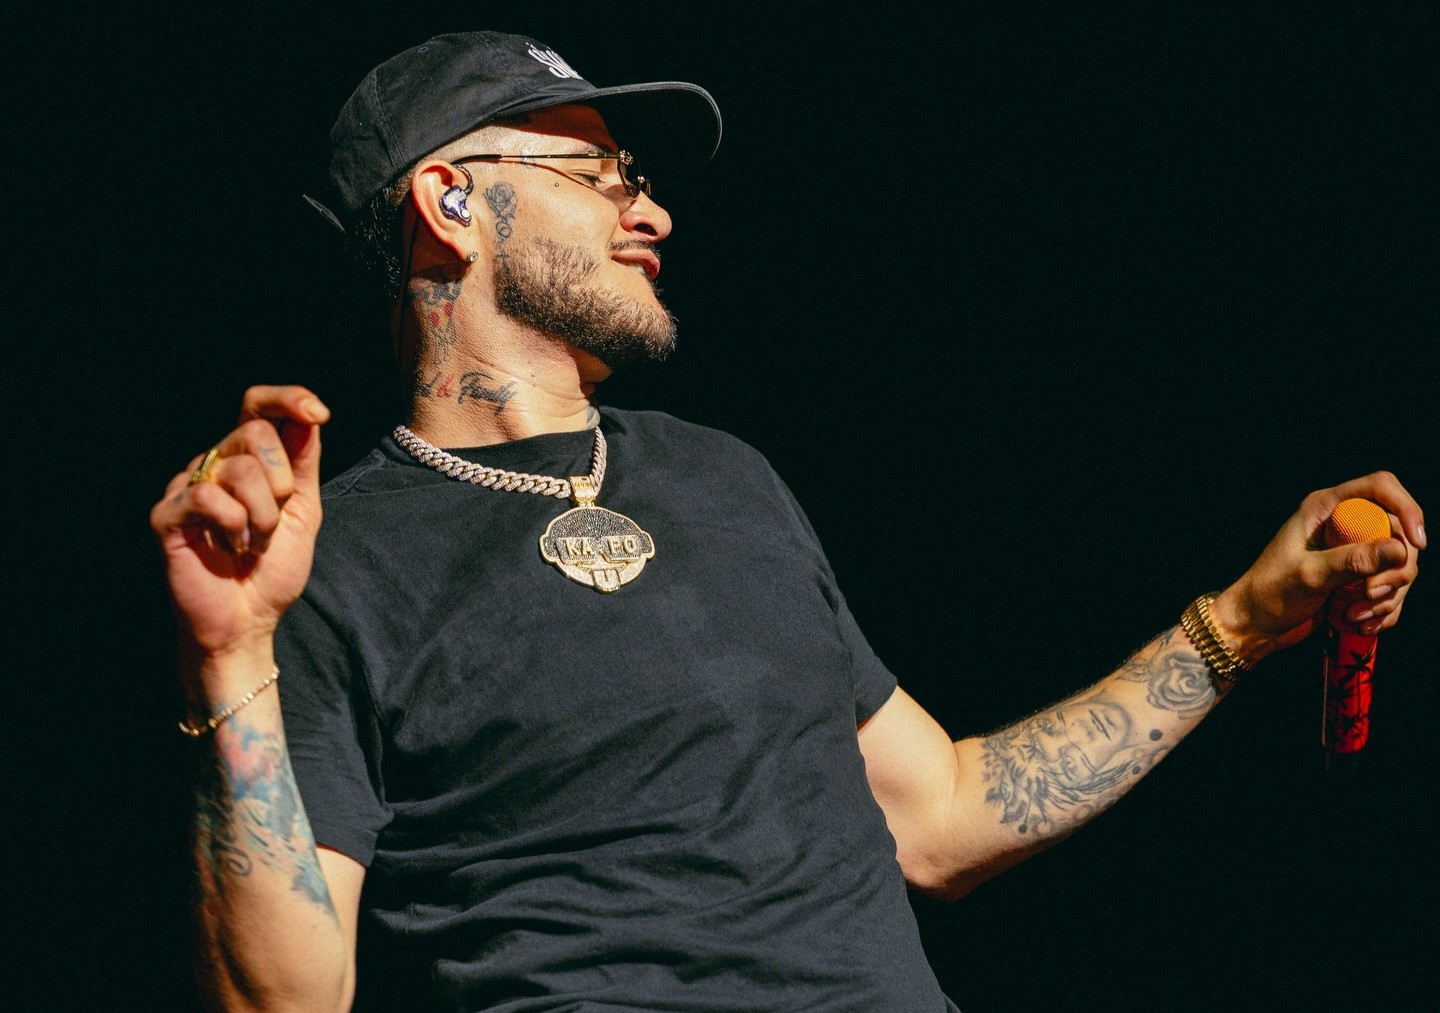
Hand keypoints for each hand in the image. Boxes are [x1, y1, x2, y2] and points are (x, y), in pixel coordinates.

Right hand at [149, 386, 329, 661]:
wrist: (250, 620)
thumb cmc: (272, 568)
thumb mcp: (303, 510)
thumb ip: (303, 463)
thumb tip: (310, 415)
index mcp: (247, 459)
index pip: (258, 406)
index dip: (288, 397)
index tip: (318, 412)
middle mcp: (214, 464)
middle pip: (255, 433)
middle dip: (282, 482)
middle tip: (274, 521)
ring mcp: (187, 486)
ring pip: (238, 468)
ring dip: (263, 515)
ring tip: (253, 542)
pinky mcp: (167, 514)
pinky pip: (208, 497)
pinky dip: (234, 526)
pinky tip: (230, 547)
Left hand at [1213, 471, 1424, 660]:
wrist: (1255, 626)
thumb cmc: (1269, 593)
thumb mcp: (1310, 575)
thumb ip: (1352, 561)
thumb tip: (1400, 550)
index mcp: (1326, 509)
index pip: (1380, 488)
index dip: (1407, 508)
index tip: (1417, 544)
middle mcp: (1343, 525)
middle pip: (1399, 532)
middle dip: (1396, 569)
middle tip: (1371, 593)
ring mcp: (1352, 552)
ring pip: (1399, 565)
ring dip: (1387, 595)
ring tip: (1355, 614)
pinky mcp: (1357, 579)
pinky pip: (1390, 589)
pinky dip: (1383, 609)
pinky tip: (1361, 623)